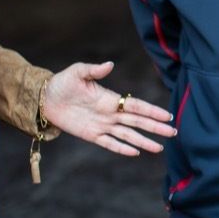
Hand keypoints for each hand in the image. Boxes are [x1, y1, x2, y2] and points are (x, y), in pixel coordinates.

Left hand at [41, 61, 177, 155]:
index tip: (167, 116)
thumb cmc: (62, 83)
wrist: (45, 99)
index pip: (136, 106)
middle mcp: (110, 113)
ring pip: (128, 135)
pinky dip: (122, 148)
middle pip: (137, 122)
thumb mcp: (77, 73)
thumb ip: (94, 70)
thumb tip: (109, 64)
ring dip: (144, 141)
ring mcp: (102, 125)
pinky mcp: (91, 135)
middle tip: (173, 133)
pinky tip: (136, 153)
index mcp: (110, 98)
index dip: (152, 111)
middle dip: (155, 128)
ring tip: (160, 148)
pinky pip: (110, 143)